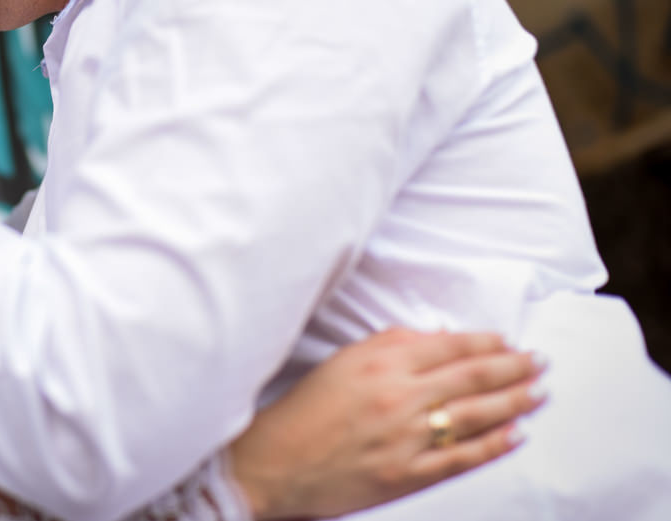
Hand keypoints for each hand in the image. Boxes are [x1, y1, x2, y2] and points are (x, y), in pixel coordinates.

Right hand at [228, 328, 546, 519]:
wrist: (275, 463)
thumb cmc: (302, 411)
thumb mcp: (340, 362)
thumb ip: (387, 345)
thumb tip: (434, 339)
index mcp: (381, 363)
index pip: (450, 346)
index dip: (488, 343)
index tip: (510, 341)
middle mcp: (399, 397)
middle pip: (472, 377)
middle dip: (513, 368)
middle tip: (539, 363)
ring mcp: (406, 438)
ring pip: (475, 415)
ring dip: (514, 402)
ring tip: (539, 393)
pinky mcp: (407, 475)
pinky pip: (462, 458)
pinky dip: (494, 446)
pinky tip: (515, 435)